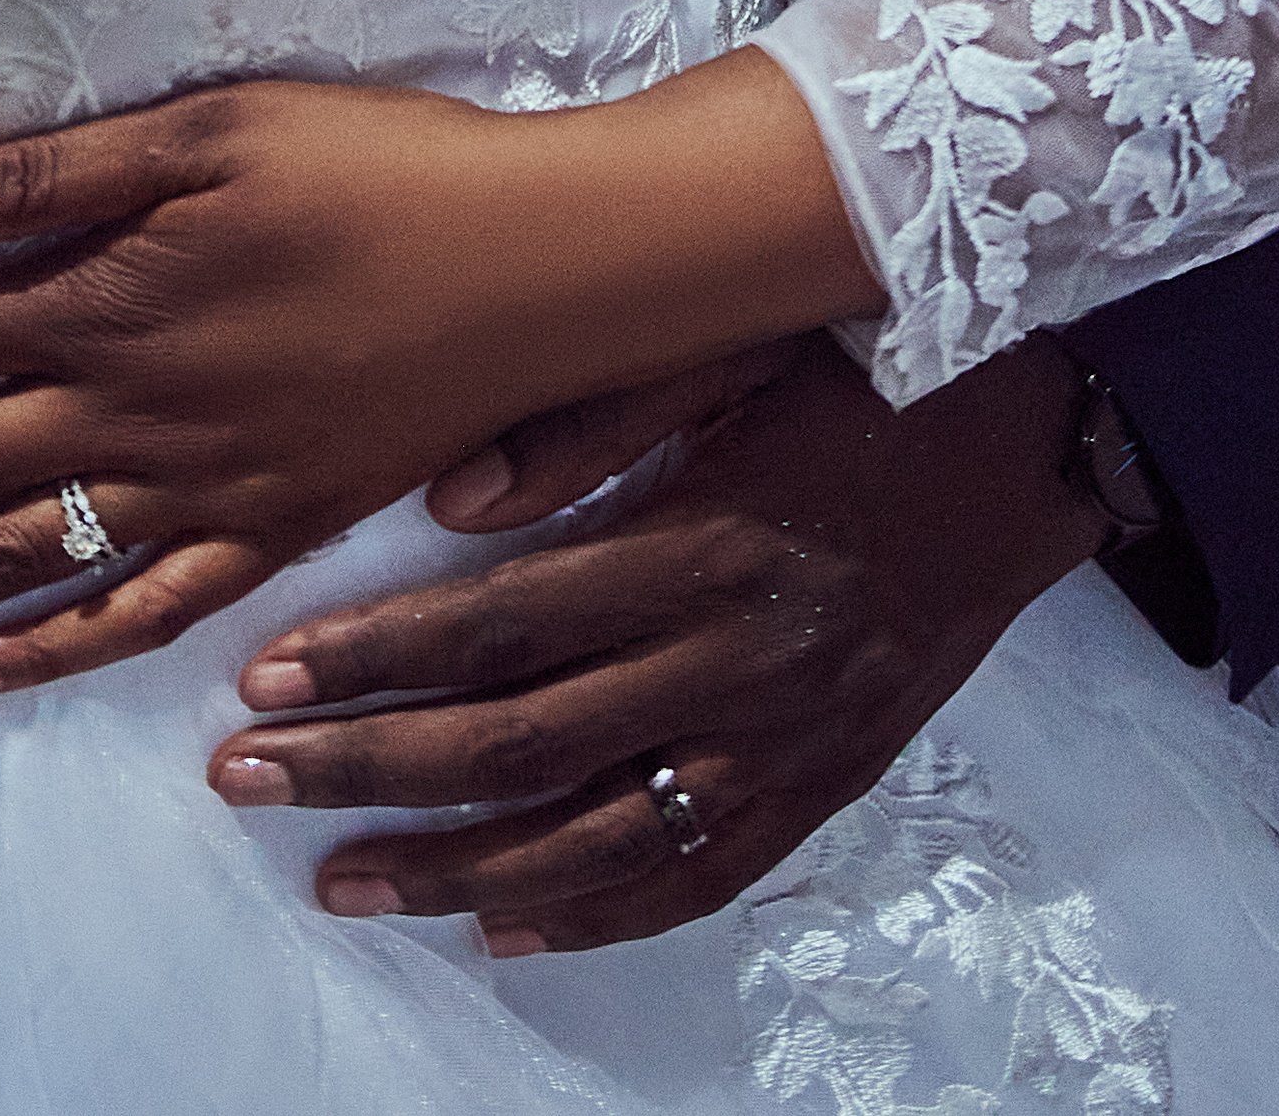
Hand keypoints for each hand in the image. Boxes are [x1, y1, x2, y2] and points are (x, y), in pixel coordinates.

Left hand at [0, 58, 873, 698]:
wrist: (545, 264)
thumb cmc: (380, 167)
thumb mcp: (212, 128)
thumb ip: (46, 178)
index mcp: (105, 300)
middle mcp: (131, 412)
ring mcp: (198, 487)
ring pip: (10, 553)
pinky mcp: (267, 530)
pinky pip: (134, 612)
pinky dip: (44, 653)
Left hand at [202, 332, 1111, 952]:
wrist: (1032, 442)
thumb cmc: (862, 369)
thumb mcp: (726, 348)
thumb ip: (587, 419)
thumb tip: (444, 503)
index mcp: (699, 547)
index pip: (500, 627)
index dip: (375, 657)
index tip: (266, 673)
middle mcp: (733, 661)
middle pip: (517, 747)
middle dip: (367, 769)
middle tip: (246, 778)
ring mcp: (781, 741)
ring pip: (592, 840)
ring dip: (452, 870)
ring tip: (338, 879)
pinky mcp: (824, 786)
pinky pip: (695, 878)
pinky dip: (596, 915)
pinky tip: (505, 929)